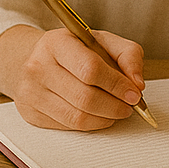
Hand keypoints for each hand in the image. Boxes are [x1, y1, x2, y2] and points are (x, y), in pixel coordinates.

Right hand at [0, 24, 146, 130]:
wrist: (35, 58)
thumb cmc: (73, 50)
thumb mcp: (102, 41)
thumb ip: (128, 54)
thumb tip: (137, 83)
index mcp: (57, 43)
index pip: (90, 69)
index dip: (117, 85)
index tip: (134, 93)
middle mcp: (38, 66)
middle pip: (85, 97)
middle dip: (115, 106)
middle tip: (129, 106)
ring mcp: (31, 92)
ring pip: (78, 117)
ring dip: (106, 118)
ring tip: (117, 111)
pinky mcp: (31, 113)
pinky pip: (69, 126)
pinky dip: (91, 124)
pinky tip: (99, 115)